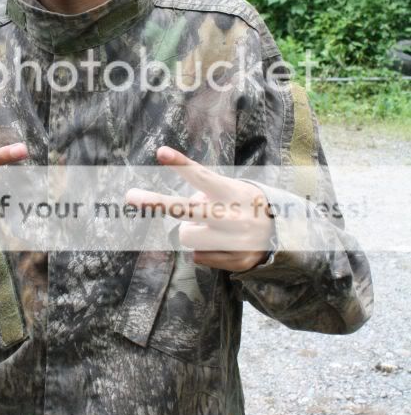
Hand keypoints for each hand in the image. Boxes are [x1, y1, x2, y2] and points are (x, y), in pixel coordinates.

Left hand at [125, 146, 274, 271]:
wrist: (283, 234)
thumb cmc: (243, 204)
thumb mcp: (230, 189)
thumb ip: (205, 192)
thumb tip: (177, 211)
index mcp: (233, 192)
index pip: (202, 176)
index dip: (181, 164)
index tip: (160, 152)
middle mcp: (234, 215)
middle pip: (185, 210)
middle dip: (156, 202)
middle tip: (130, 196)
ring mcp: (236, 240)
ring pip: (186, 235)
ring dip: (190, 230)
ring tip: (210, 227)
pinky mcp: (237, 261)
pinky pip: (198, 255)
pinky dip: (203, 248)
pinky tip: (221, 243)